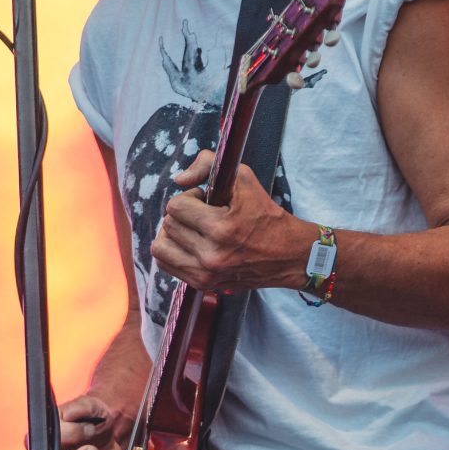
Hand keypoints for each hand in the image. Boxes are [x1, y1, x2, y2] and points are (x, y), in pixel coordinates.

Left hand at [151, 150, 310, 292]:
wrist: (288, 255)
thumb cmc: (266, 214)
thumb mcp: (243, 178)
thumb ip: (207, 164)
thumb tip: (179, 180)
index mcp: (221, 229)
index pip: (176, 207)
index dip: (190, 197)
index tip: (206, 200)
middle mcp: (211, 256)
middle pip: (168, 225)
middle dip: (183, 214)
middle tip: (203, 215)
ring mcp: (206, 274)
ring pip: (160, 247)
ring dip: (173, 233)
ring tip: (193, 230)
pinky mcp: (203, 285)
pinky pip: (165, 265)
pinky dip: (172, 251)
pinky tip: (189, 244)